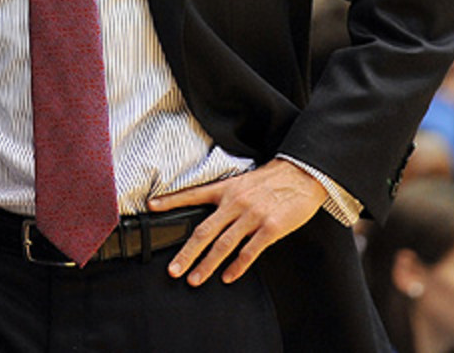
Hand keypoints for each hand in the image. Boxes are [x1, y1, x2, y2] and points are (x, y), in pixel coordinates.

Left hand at [147, 159, 326, 285]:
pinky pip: (250, 251)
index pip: (192, 194)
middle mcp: (235, 202)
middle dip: (187, 253)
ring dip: (207, 265)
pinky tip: (228, 277)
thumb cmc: (272, 180)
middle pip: (204, 231)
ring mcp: (252, 216)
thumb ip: (227, 197)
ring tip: (194, 280)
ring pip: (223, 245)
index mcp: (227, 189)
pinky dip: (237, 266)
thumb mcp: (244, 181)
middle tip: (173, 270)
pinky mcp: (270, 228)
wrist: (302, 174)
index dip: (170, 201)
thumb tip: (210, 215)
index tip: (151, 207)